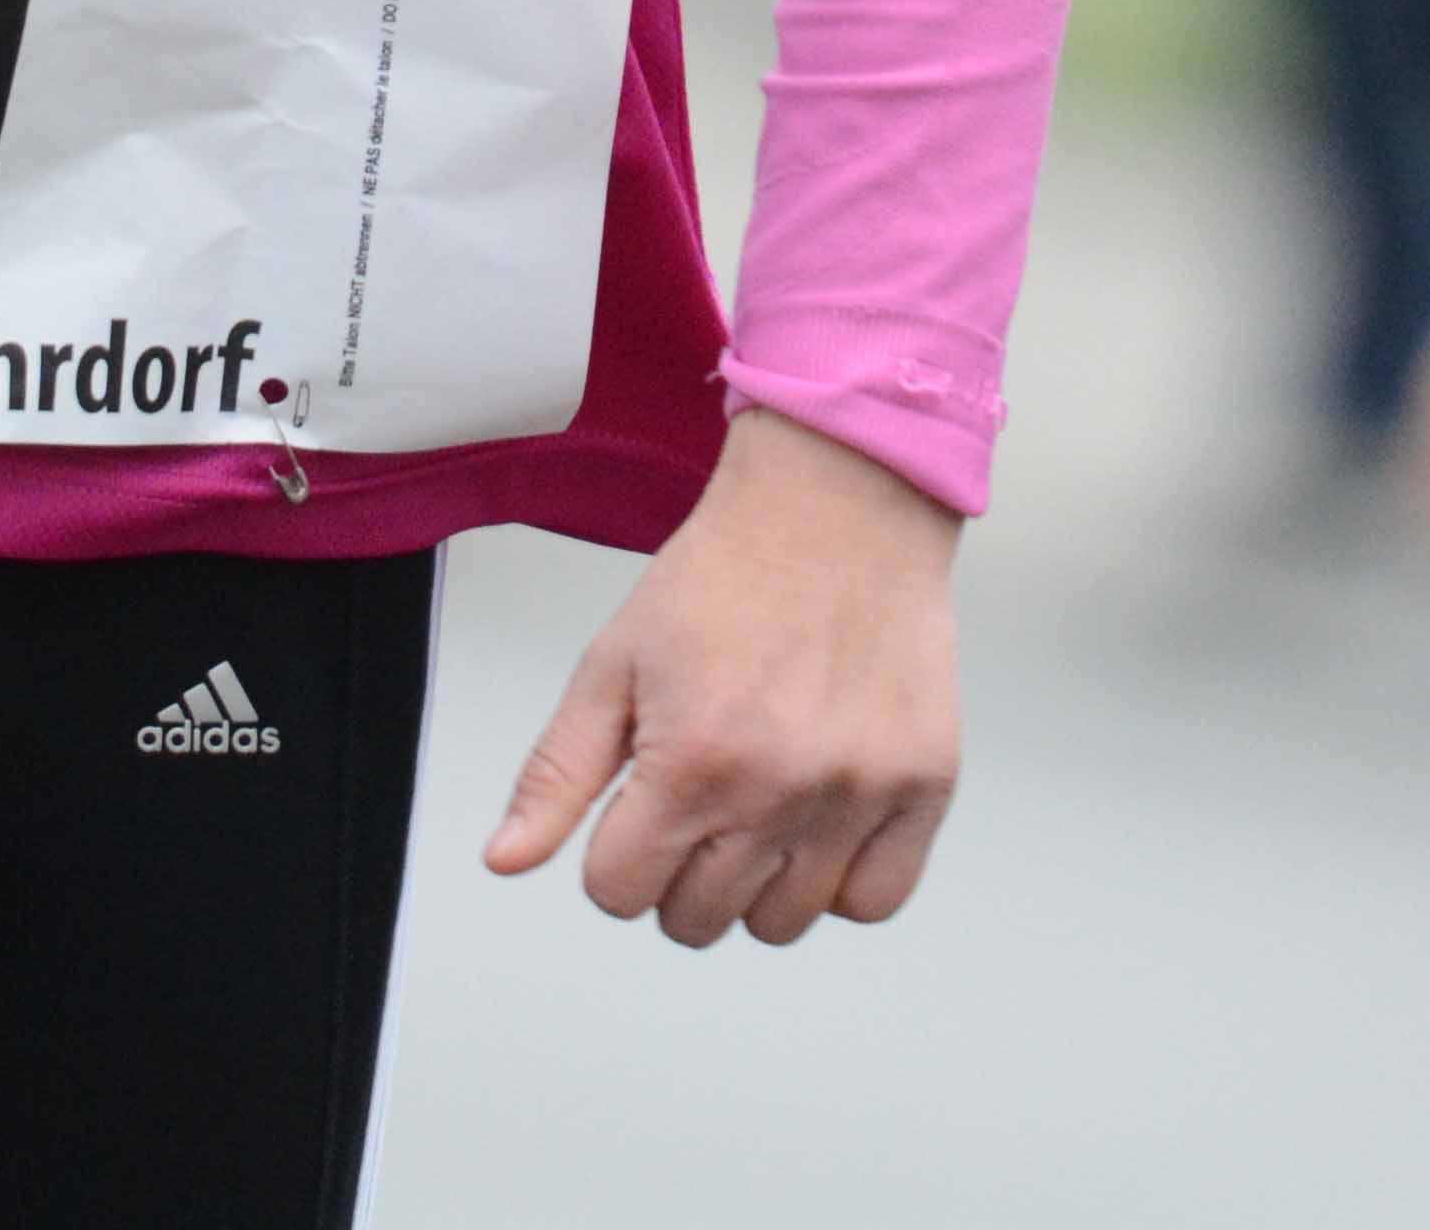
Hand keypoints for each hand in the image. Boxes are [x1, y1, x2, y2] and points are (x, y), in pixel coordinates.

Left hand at [484, 408, 962, 946]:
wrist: (836, 505)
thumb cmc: (725, 575)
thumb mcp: (612, 663)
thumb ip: (556, 773)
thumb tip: (507, 860)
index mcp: (691, 763)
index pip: (619, 894)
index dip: (615, 854)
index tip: (637, 806)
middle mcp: (778, 791)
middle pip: (696, 921)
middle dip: (678, 871)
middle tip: (698, 796)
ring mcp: (856, 796)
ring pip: (781, 925)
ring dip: (756, 884)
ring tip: (758, 805)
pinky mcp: (923, 786)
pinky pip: (872, 901)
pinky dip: (841, 882)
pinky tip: (818, 823)